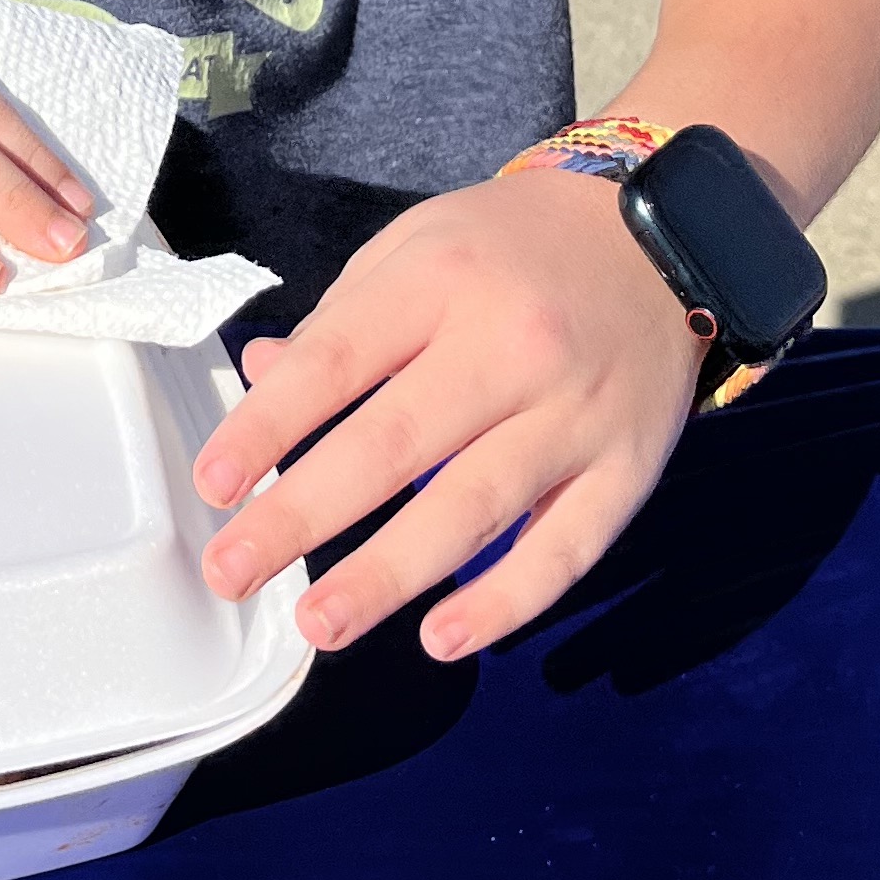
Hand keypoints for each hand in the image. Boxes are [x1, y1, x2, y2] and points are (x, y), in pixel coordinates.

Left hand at [187, 168, 706, 660]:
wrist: (667, 241)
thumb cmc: (516, 250)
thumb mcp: (417, 247)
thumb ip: (342, 320)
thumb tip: (261, 382)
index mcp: (443, 281)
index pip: (336, 361)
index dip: (266, 427)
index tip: (212, 486)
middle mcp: (510, 347)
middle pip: (393, 444)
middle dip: (302, 516)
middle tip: (231, 571)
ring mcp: (575, 415)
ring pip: (474, 507)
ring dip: (389, 574)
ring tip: (319, 623)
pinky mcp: (627, 470)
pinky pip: (565, 550)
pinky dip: (505, 601)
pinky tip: (442, 639)